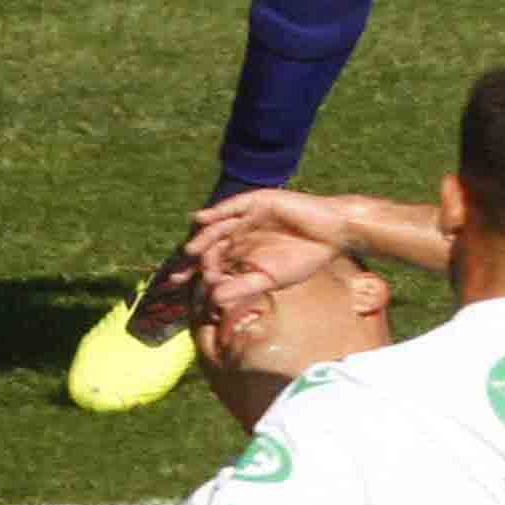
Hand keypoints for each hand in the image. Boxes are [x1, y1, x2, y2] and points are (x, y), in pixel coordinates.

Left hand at [187, 187, 356, 315]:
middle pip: (206, 247)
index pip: (210, 265)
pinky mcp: (257, 202)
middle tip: (172, 278)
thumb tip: (213, 302)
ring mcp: (246, 217)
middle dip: (188, 262)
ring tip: (188, 253)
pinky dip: (216, 212)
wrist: (332, 234)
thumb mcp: (269, 279)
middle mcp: (238, 235)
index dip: (195, 278)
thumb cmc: (304, 258)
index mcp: (240, 254)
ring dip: (201, 240)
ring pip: (216, 228)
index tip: (180, 292)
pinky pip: (232, 207)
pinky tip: (202, 220)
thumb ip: (241, 287)